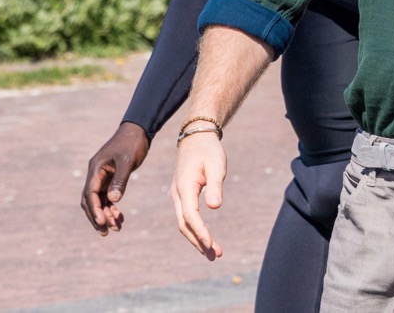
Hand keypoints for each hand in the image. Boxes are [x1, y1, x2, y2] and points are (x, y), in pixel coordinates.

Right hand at [80, 122, 149, 234]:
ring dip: (106, 214)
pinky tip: (120, 217)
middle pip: (91, 201)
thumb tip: (113, 200)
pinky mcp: (110, 178)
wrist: (138, 130)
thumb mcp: (128, 161)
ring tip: (117, 228)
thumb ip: (120, 180)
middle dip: (98, 217)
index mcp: (96, 169)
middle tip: (107, 232)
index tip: (102, 222)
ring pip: (100, 201)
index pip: (91, 194)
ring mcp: (102, 177)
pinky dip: (112, 207)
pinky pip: (108, 197)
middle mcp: (96, 174)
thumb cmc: (132, 143)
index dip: (95, 210)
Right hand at [170, 130, 226, 259]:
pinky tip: (205, 238)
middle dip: (199, 242)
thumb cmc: (208, 151)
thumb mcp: (216, 165)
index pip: (191, 215)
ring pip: (184, 223)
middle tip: (216, 256)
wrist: (196, 138)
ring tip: (214, 253)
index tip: (210, 244)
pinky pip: (186, 217)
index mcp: (185, 186)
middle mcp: (177, 194)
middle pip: (185, 225)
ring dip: (197, 239)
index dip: (200, 231)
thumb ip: (215, 186)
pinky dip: (195, 229)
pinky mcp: (182, 196)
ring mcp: (178, 196)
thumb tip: (214, 206)